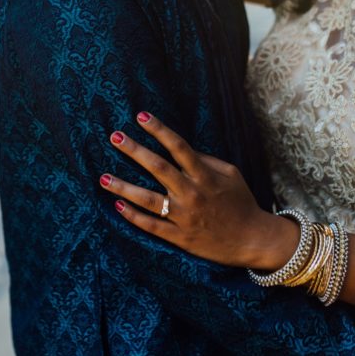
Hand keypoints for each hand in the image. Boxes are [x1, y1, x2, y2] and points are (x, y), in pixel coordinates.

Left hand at [99, 112, 294, 268]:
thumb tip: (182, 149)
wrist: (252, 240)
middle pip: (158, 168)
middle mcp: (192, 194)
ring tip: (102, 177)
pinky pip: (151, 225)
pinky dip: (133, 216)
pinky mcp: (179, 237)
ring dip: (123, 187)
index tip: (141, 116)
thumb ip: (206, 160)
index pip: (179, 147)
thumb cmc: (240, 201)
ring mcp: (184, 217)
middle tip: (115, 137)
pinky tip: (117, 205)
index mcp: (205, 176)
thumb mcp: (230, 174)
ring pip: (147, 200)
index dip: (160, 130)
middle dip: (134, 151)